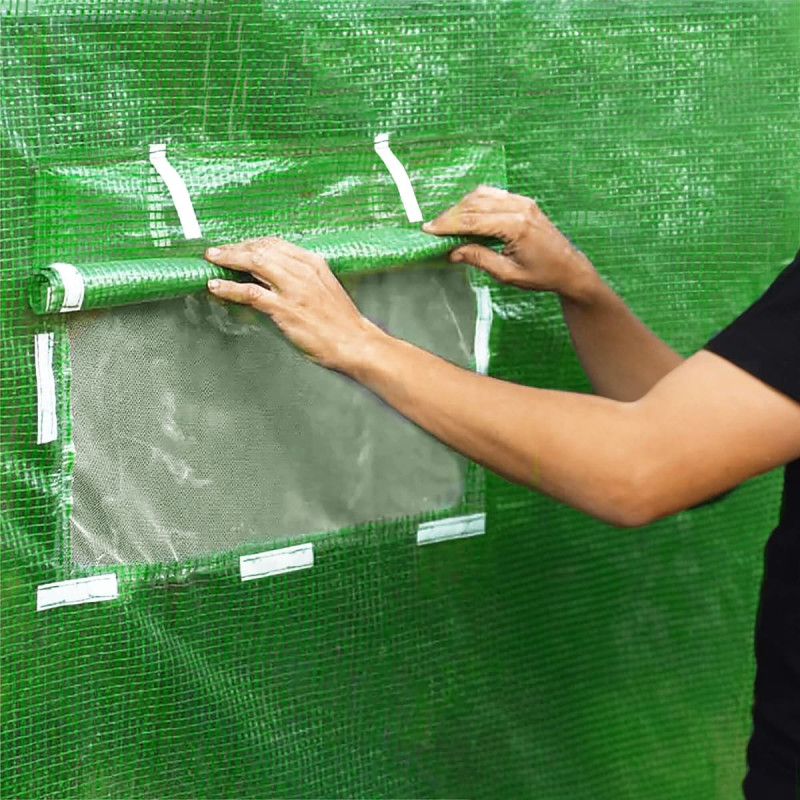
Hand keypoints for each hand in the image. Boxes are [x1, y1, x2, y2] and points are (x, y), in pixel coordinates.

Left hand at [205, 237, 379, 371]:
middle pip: (261, 249)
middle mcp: (302, 270)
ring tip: (212, 261)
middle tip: (216, 251)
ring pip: (254, 263)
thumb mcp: (326, 289)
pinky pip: (250, 292)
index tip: (237, 246)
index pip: (275, 244)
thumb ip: (304, 278)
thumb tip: (279, 277)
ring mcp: (293, 289)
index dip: (251, 243)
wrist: (354, 342)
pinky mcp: (284, 308)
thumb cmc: (341, 322)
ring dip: (228, 260)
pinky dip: (229, 287)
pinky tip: (216, 286)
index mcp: (313, 263)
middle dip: (235, 248)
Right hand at [422, 185, 596, 299]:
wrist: (570, 267)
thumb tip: (453, 251)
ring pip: (482, 195)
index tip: (428, 229)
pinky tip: (467, 213)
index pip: (473, 220)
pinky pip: (494, 194)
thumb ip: (479, 259)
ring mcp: (523, 201)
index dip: (448, 224)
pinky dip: (476, 201)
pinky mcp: (524, 201)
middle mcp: (519, 208)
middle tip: (433, 228)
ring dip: (462, 206)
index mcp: (516, 226)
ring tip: (447, 223)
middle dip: (451, 215)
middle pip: (474, 203)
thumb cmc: (542, 275)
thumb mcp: (507, 274)